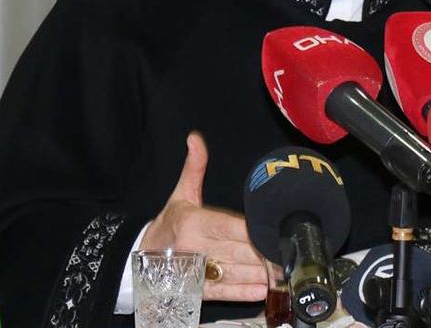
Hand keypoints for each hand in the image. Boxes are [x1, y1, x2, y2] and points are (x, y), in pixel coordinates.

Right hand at [142, 132, 268, 301]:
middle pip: (238, 250)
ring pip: (235, 272)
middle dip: (265, 252)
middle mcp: (195, 248)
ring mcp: (197, 272)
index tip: (274, 229)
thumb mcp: (180, 194)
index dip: (254, 230)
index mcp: (193, 222)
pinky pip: (225, 291)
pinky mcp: (198, 290)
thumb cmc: (169, 223)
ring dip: (261, 274)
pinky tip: (263, 290)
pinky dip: (244, 292)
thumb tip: (195, 138)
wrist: (141, 256)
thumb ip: (194, 167)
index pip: (230, 226)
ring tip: (284, 272)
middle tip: (289, 252)